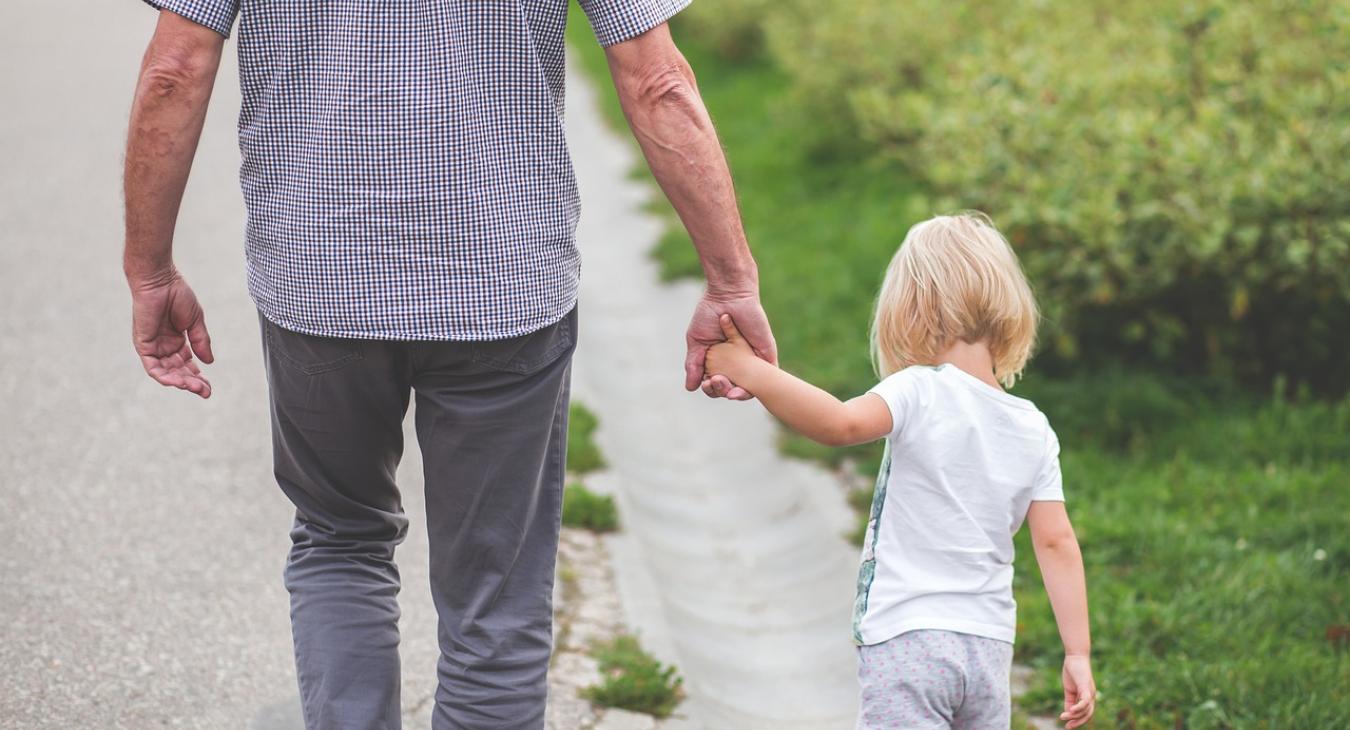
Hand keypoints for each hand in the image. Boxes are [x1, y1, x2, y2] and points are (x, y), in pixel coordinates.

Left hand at [129, 268, 213, 398]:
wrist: (160, 280)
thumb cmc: (177, 294)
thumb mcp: (195, 321)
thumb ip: (201, 341)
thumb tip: (210, 362)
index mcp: (177, 341)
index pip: (187, 365)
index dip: (198, 377)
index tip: (209, 387)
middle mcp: (164, 346)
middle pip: (178, 371)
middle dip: (192, 383)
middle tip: (205, 391)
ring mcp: (153, 346)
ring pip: (166, 373)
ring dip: (180, 382)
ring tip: (195, 388)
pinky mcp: (143, 345)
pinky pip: (153, 367)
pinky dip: (165, 376)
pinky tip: (178, 381)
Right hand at [685, 290, 775, 399]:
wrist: (728, 295)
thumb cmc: (710, 314)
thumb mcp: (697, 342)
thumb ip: (693, 364)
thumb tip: (690, 388)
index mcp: (720, 362)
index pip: (716, 384)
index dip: (710, 389)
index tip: (706, 383)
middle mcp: (737, 364)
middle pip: (731, 389)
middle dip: (721, 391)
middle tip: (715, 381)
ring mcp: (752, 361)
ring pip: (748, 388)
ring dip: (736, 394)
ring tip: (725, 385)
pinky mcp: (766, 355)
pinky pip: (766, 379)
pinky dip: (756, 388)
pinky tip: (741, 389)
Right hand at [1060, 654, 1095, 728]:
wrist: (1075, 657)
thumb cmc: (1072, 671)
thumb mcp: (1069, 689)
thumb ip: (1069, 701)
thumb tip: (1068, 713)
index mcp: (1087, 697)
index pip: (1085, 713)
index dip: (1077, 721)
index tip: (1067, 726)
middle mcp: (1091, 696)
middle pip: (1087, 714)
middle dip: (1078, 722)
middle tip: (1067, 727)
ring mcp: (1090, 692)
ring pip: (1086, 709)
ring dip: (1074, 715)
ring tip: (1063, 717)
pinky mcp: (1086, 687)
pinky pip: (1085, 701)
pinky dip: (1079, 707)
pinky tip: (1070, 711)